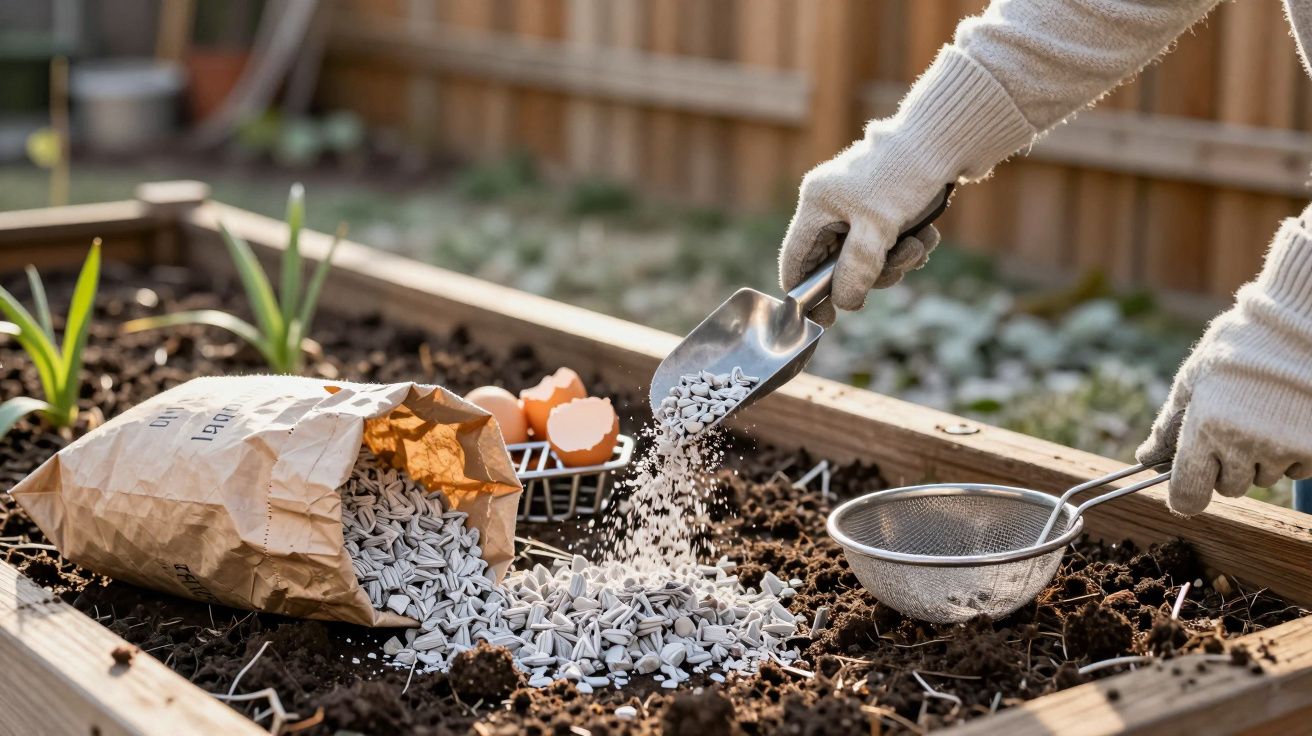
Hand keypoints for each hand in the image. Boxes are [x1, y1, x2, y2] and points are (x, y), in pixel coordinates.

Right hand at [778, 134, 944, 326]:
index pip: (795, 262)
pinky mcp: (881, 208)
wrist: (946, 139)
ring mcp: (856, 207)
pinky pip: (884, 244)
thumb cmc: (905, 176)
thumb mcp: (878, 229)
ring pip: (865, 258)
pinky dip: (905, 246)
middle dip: (869, 273)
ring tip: (917, 245)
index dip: (806, 295)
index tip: (828, 319)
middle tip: (896, 267)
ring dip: (894, 261)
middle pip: (835, 265)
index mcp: (816, 205)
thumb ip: (856, 270)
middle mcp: (831, 206)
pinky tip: (924, 235)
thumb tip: (845, 303)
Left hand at [1137, 215, 1311, 514]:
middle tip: (1230, 430)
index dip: (1185, 496)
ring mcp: (1282, 449)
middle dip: (1225, 467)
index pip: (1188, 495)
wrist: (1298, 325)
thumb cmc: (1238, 348)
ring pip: (1262, 478)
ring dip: (1258, 459)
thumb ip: (1169, 426)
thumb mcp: (1192, 381)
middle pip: (1228, 488)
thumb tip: (1146, 459)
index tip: (1186, 490)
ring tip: (1261, 416)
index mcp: (1204, 430)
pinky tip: (1286, 420)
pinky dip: (1289, 454)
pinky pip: (1295, 470)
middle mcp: (1242, 445)